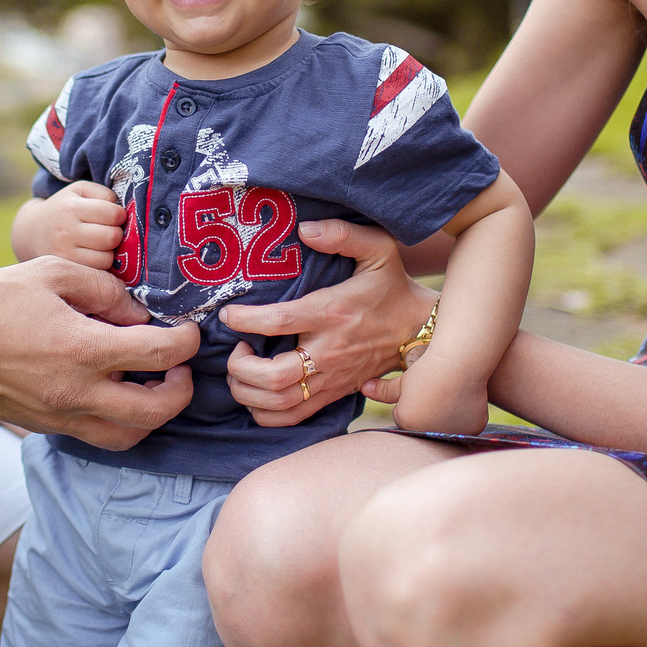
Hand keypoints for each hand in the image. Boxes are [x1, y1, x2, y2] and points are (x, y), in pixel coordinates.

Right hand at [0, 256, 198, 448]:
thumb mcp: (53, 272)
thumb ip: (105, 290)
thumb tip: (138, 314)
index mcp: (82, 349)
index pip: (160, 354)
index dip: (186, 340)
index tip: (188, 329)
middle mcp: (76, 393)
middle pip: (157, 411)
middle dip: (181, 388)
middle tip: (177, 365)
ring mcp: (61, 416)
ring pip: (130, 435)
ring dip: (153, 413)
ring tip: (152, 382)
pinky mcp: (48, 427)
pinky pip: (100, 435)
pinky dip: (121, 419)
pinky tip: (115, 388)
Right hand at [19, 182, 126, 269]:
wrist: (33, 232)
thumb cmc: (64, 208)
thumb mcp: (80, 190)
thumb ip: (103, 193)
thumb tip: (122, 212)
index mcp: (71, 208)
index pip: (113, 214)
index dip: (120, 215)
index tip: (113, 217)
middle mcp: (66, 232)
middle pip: (112, 237)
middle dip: (116, 234)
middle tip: (109, 231)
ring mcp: (65, 254)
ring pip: (107, 259)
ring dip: (110, 252)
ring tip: (100, 245)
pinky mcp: (67, 271)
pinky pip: (97, 273)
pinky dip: (100, 266)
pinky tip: (93, 256)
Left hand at [221, 220, 437, 425]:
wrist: (419, 329)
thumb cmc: (391, 287)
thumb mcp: (378, 249)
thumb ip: (343, 234)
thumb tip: (305, 229)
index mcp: (331, 313)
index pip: (278, 322)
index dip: (245, 320)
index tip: (228, 314)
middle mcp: (328, 351)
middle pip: (274, 377)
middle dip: (240, 367)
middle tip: (235, 349)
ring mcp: (330, 379)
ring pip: (278, 403)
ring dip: (247, 392)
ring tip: (241, 370)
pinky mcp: (332, 395)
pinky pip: (290, 418)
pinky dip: (264, 412)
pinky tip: (256, 391)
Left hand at [373, 349, 489, 435]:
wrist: (458, 362)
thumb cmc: (426, 369)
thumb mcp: (403, 381)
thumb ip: (384, 391)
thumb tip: (363, 389)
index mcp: (406, 422)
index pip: (406, 417)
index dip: (412, 402)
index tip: (421, 388)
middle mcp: (428, 433)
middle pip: (426, 425)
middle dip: (428, 413)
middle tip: (437, 391)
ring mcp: (451, 432)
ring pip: (447, 427)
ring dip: (447, 417)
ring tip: (450, 394)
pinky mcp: (472, 429)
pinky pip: (466, 425)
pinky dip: (465, 416)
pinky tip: (464, 400)